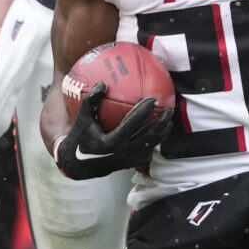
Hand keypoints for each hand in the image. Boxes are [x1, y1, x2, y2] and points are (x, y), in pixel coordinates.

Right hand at [53, 81, 173, 179]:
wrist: (80, 164)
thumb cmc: (81, 137)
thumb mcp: (82, 119)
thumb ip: (90, 101)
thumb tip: (102, 83)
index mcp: (110, 142)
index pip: (131, 125)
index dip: (143, 112)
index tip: (153, 99)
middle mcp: (121, 152)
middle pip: (147, 136)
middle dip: (160, 122)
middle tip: (168, 108)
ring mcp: (128, 160)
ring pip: (151, 145)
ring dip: (162, 132)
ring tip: (169, 118)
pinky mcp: (131, 164)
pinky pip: (148, 152)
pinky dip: (156, 141)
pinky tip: (161, 131)